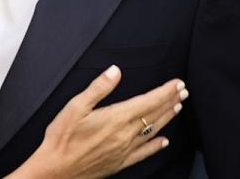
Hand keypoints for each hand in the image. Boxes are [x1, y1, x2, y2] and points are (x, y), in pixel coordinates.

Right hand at [8, 65, 187, 178]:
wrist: (56, 169)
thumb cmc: (62, 137)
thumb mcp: (75, 106)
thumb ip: (98, 88)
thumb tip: (115, 71)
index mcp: (116, 117)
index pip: (147, 101)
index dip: (164, 91)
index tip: (177, 84)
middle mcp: (125, 134)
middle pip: (154, 115)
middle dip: (170, 101)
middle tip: (183, 91)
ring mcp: (124, 150)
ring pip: (152, 131)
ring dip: (167, 118)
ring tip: (177, 107)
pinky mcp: (120, 162)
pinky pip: (144, 153)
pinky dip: (156, 146)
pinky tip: (164, 141)